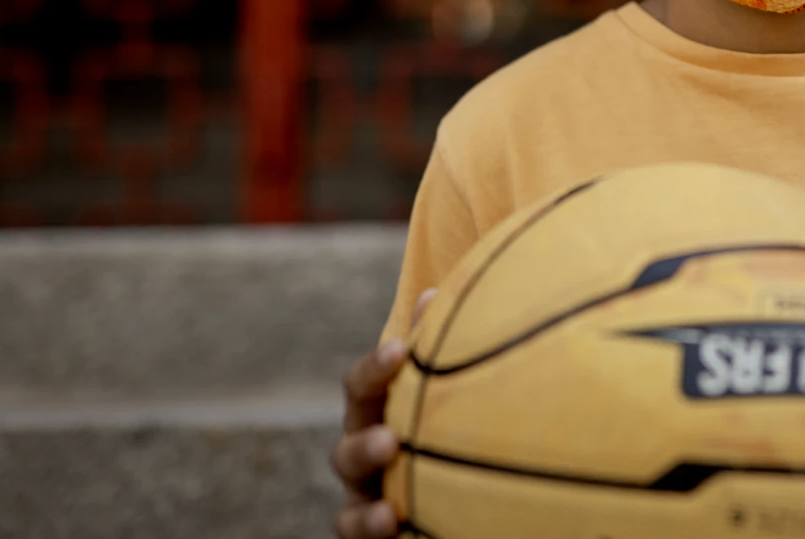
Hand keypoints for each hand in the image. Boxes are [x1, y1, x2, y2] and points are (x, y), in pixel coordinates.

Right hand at [331, 288, 434, 538]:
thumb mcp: (448, 385)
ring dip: (366, 514)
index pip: (363, 387)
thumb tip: (438, 291)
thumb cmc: (449, 417)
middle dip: (365, 445)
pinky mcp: (378, 538)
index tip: (401, 351)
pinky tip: (400, 535)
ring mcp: (368, 503)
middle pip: (348, 451)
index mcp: (376, 412)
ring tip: (390, 515)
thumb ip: (441, 346)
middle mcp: (366, 459)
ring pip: (350, 513)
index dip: (376, 368)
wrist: (455, 483)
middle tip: (389, 440)